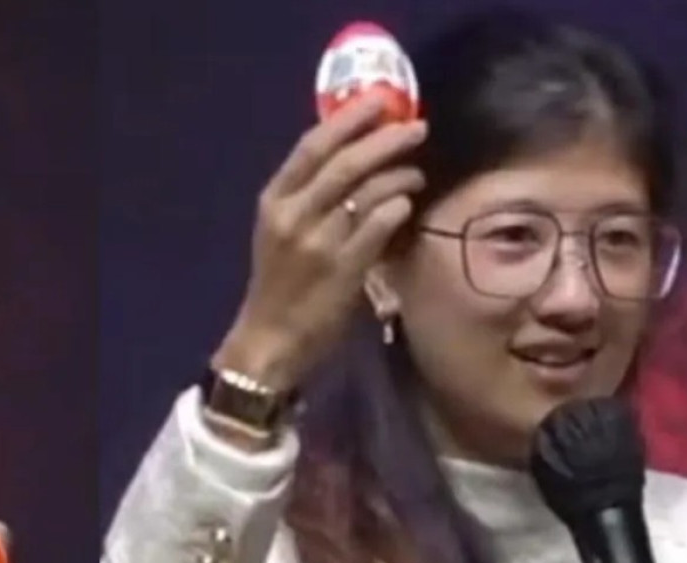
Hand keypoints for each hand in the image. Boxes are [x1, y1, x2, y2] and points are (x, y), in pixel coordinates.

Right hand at [213, 93, 426, 389]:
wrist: (270, 339)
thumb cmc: (279, 282)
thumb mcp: (280, 231)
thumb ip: (307, 196)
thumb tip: (355, 154)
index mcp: (273, 201)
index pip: (312, 146)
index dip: (349, 118)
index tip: (380, 99)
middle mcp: (293, 215)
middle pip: (346, 162)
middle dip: (387, 139)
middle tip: (416, 128)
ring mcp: (319, 242)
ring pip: (369, 191)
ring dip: (400, 175)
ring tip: (415, 174)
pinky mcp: (343, 268)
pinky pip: (380, 224)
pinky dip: (397, 208)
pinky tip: (405, 206)